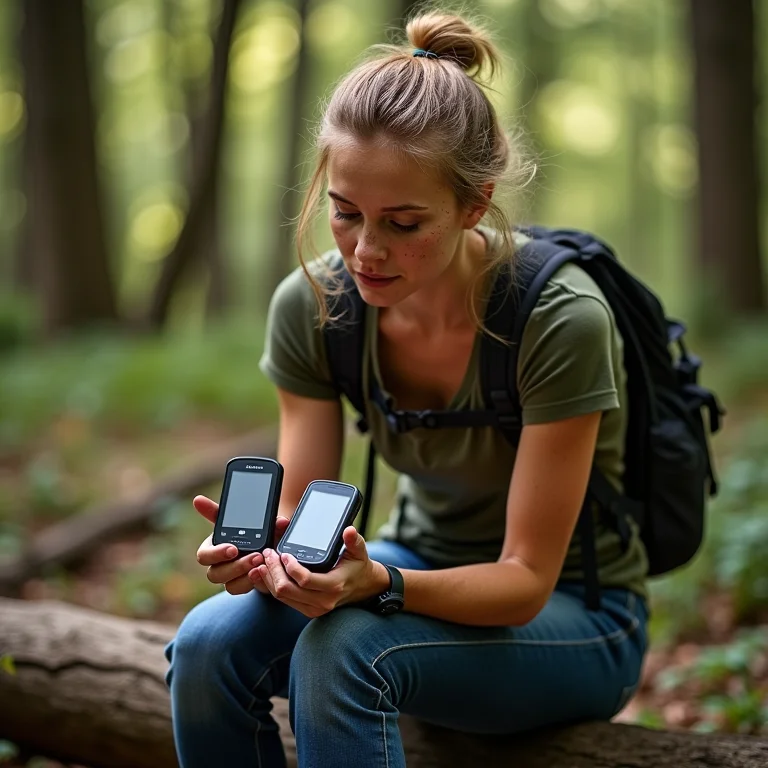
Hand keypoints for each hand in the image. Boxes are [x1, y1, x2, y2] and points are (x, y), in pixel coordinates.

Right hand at [193, 495, 289, 594]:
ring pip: (228, 585)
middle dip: (236, 566)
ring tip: (261, 567)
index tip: (233, 548)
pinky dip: (253, 583)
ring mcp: (230, 578)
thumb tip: (283, 521)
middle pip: (214, 574)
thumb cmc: (260, 534)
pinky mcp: (242, 586)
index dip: (215, 553)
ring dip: (245, 577)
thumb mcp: (262, 525)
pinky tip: (264, 575)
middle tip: (256, 557)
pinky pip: (243, 590)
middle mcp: (220, 564)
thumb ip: (269, 522)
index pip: (204, 554)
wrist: (272, 551)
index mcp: (216, 546)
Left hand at [252, 526, 388, 617]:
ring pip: (282, 597)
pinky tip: (268, 574)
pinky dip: (273, 587)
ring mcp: (314, 608)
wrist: (364, 588)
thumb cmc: (359, 567)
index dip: (290, 567)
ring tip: (264, 562)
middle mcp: (322, 601)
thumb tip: (349, 530)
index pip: (304, 580)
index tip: (283, 553)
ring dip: (270, 579)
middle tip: (268, 554)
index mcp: (334, 585)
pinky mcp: (307, 610)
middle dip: (274, 571)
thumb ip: (354, 540)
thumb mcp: (360, 551)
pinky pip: (285, 600)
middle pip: (287, 590)